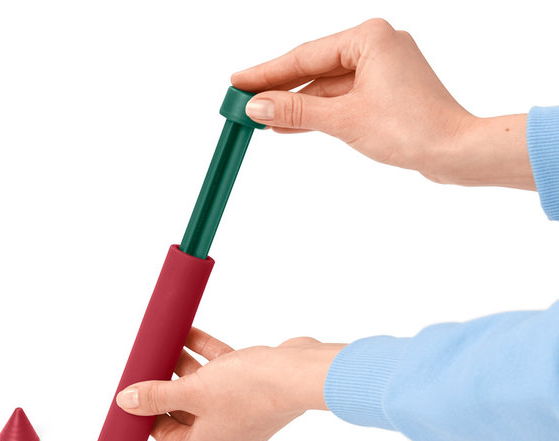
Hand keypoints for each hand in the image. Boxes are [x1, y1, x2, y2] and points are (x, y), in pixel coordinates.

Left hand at [115, 328, 344, 440]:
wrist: (299, 373)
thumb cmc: (252, 392)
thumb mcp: (191, 392)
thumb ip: (156, 396)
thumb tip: (127, 402)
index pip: (165, 437)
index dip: (146, 416)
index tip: (133, 397)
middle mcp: (224, 434)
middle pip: (183, 411)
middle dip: (165, 385)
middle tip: (147, 367)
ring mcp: (241, 412)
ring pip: (203, 389)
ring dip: (184, 367)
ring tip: (165, 345)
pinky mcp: (254, 390)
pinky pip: (222, 373)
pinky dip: (206, 356)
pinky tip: (189, 335)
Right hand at [231, 18, 533, 188]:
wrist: (454, 152)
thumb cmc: (411, 129)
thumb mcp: (343, 120)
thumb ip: (296, 112)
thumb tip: (257, 107)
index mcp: (368, 37)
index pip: (304, 55)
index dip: (266, 73)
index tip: (237, 82)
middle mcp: (376, 45)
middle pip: (312, 67)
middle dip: (278, 89)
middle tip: (241, 101)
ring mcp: (382, 68)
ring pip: (324, 85)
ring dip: (294, 104)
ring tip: (259, 119)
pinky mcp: (385, 91)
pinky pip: (339, 97)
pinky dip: (315, 112)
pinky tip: (288, 125)